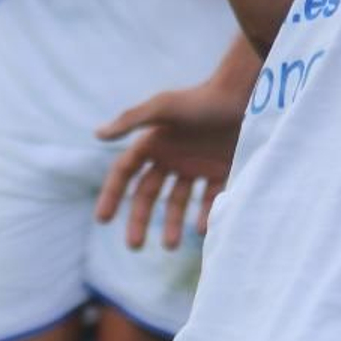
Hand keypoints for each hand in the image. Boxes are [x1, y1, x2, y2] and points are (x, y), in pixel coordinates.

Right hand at [94, 81, 245, 248]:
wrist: (243, 94)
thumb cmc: (200, 99)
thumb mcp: (163, 107)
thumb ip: (132, 120)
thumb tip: (97, 134)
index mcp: (153, 142)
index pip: (125, 173)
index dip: (112, 194)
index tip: (102, 219)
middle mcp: (171, 157)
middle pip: (148, 194)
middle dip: (139, 220)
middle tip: (134, 246)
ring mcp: (196, 165)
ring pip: (178, 201)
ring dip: (173, 224)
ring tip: (171, 246)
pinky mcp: (221, 170)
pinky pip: (209, 199)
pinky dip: (205, 215)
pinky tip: (201, 229)